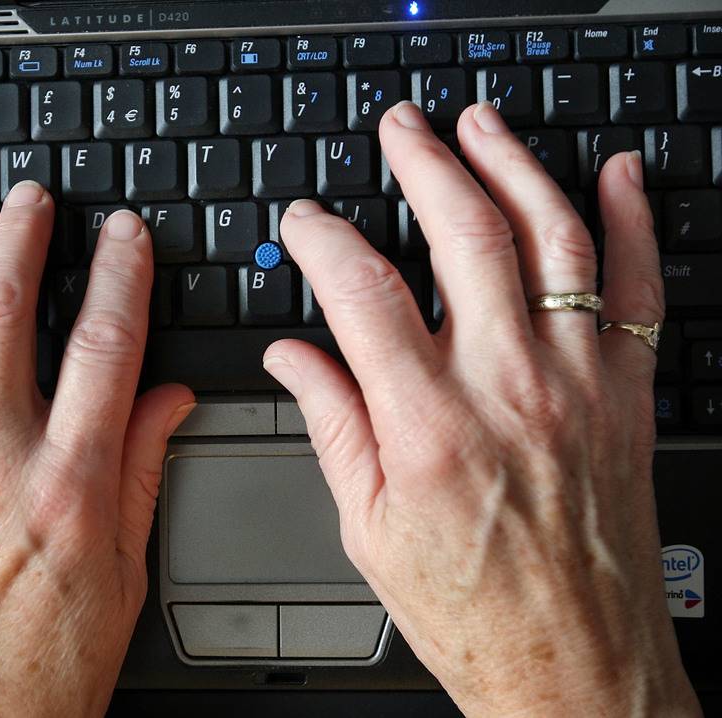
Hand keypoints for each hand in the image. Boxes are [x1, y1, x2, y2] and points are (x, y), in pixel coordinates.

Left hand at [0, 183, 193, 716]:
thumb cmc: (41, 667)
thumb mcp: (125, 573)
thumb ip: (142, 470)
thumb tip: (169, 398)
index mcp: (67, 484)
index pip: (104, 346)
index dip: (119, 274)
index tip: (124, 235)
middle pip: (1, 313)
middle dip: (20, 237)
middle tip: (34, 201)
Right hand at [264, 101, 700, 716]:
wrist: (578, 668)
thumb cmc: (475, 610)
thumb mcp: (370, 529)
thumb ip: (332, 425)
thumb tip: (292, 357)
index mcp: (428, 428)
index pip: (362, 291)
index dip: (325, 238)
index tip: (306, 222)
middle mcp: (508, 390)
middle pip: (464, 237)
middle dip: (426, 163)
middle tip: (401, 128)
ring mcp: (578, 384)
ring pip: (551, 240)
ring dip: (514, 165)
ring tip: (481, 124)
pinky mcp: (627, 394)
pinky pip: (638, 286)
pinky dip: (630, 220)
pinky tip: (615, 176)